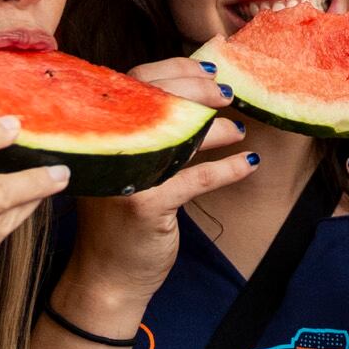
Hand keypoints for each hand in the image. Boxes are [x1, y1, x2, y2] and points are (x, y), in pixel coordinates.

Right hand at [62, 59, 255, 327]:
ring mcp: (124, 176)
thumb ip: (148, 132)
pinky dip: (228, 169)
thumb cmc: (121, 217)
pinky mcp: (145, 205)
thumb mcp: (129, 166)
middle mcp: (107, 147)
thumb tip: (198, 92)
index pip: (137, 81)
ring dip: (216, 130)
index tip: (208, 73)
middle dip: (199, 92)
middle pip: (158, 99)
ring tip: (238, 130)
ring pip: (179, 136)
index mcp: (100, 131)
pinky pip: (197, 178)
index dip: (176, 71)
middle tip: (228, 95)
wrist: (104, 278)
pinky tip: (248, 164)